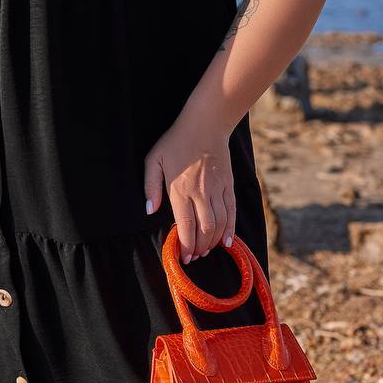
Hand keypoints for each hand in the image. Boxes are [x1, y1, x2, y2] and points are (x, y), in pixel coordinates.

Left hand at [143, 110, 235, 261]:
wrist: (205, 125)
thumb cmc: (175, 142)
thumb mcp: (153, 159)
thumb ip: (150, 186)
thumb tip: (150, 210)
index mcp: (180, 189)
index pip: (185, 226)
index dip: (185, 245)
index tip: (183, 256)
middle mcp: (201, 193)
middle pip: (204, 229)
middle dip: (199, 248)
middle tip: (194, 256)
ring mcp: (217, 189)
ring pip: (219, 224)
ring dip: (213, 242)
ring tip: (205, 250)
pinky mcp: (229, 185)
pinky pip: (232, 212)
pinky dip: (230, 229)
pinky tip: (227, 241)